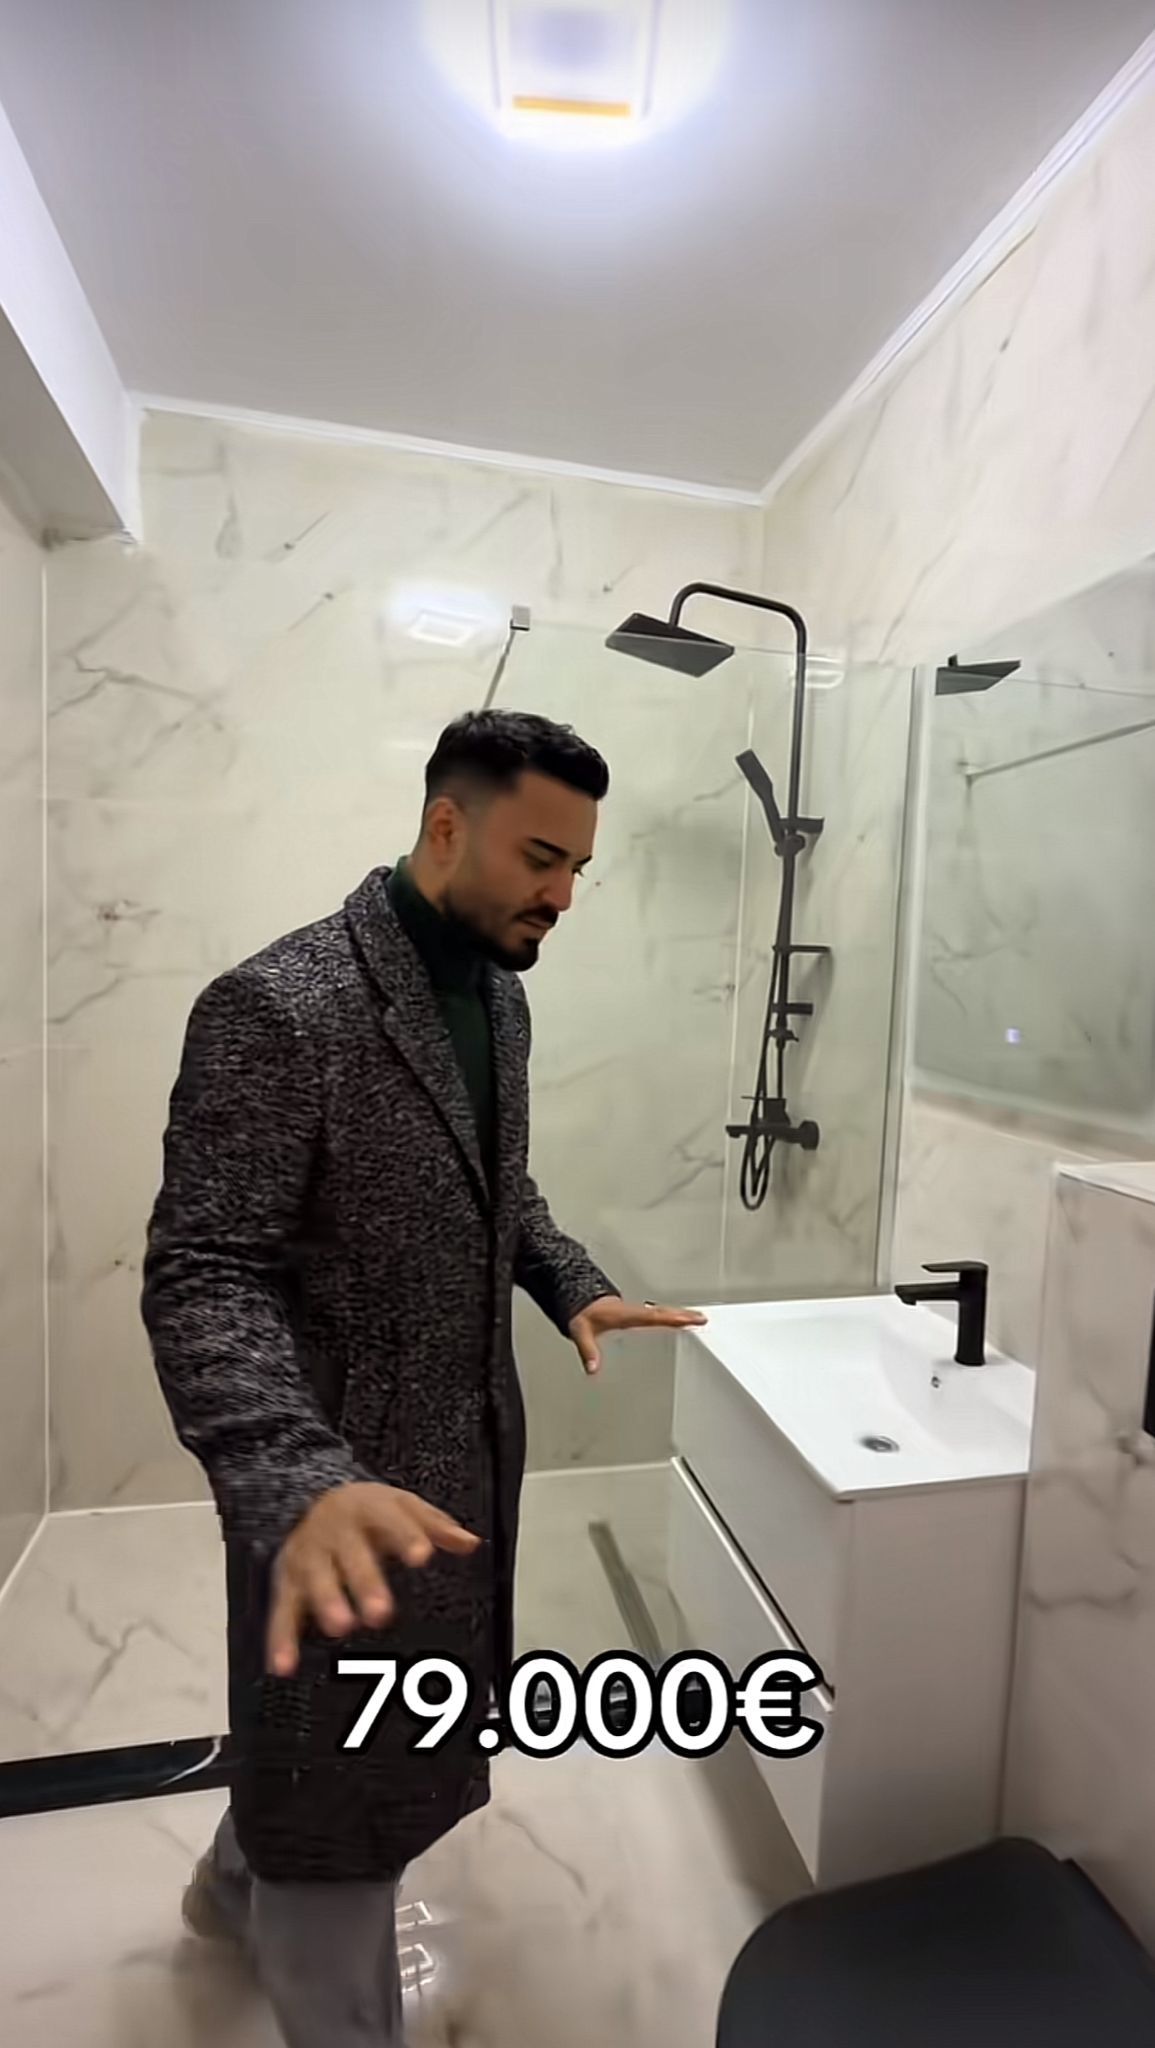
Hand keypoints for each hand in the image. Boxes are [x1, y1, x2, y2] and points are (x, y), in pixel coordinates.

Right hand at [266, 1481, 479, 1675]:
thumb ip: (436, 1526)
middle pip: (351, 1555)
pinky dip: (281, 1638)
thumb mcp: (403, 1506)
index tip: (422, 1555)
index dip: (406, 1537)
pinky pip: (283, 1611)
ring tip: (340, 1625)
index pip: (391, 1521)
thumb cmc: (367, 1511)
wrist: (310, 1498)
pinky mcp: (288, 1582)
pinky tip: (285, 1663)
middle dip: (365, 1582)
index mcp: (368, 1509)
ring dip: (326, 1602)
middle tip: (380, 1611)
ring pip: (316, 1579)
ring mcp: (309, 1557)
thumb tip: (469, 1543)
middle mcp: (335, 1532)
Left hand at [568, 1296, 706, 1376]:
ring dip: (680, 1314)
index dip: (671, 1318)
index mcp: (626, 1315)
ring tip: (698, 1318)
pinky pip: (657, 1314)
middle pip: (664, 1312)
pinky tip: (676, 1322)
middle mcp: (634, 1311)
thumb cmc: (584, 1315)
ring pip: (662, 1312)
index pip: (653, 1316)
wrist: (580, 1300)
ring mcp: (636, 1311)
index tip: (689, 1319)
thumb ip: (588, 1350)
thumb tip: (593, 1368)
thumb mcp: (582, 1331)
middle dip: (684, 1316)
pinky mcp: (635, 1313)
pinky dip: (670, 1316)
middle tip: (702, 1319)